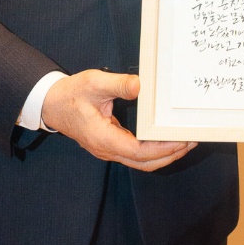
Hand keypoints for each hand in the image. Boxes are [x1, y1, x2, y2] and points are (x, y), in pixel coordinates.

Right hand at [41, 71, 195, 169]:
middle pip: (144, 162)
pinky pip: (136, 154)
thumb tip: (139, 85)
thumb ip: (117, 84)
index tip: (181, 139)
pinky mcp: (110, 145)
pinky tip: (166, 139)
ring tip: (185, 141)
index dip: (162, 148)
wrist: (51, 104)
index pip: (138, 151)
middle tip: (192, 140)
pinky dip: (154, 150)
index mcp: (102, 138)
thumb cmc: (71, 93)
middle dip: (170, 154)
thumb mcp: (93, 82)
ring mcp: (108, 150)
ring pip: (141, 162)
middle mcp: (107, 149)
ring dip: (164, 155)